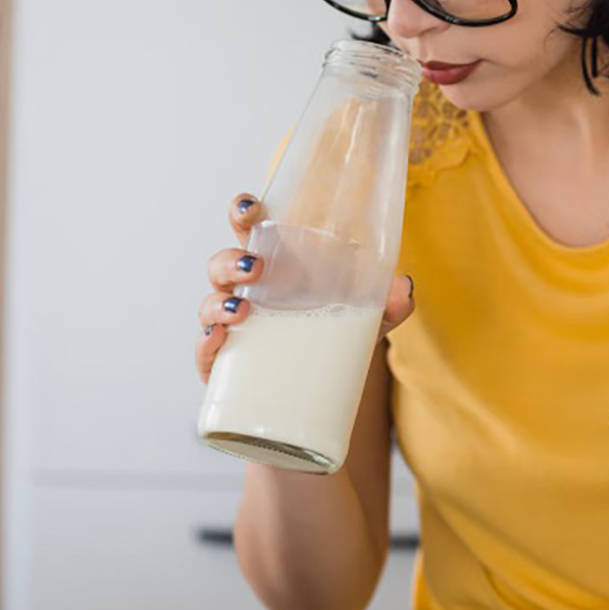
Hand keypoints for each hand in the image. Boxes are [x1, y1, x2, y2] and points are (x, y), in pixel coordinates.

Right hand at [195, 192, 415, 382]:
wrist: (319, 401)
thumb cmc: (330, 343)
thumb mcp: (365, 323)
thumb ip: (388, 305)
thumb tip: (404, 287)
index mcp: (274, 272)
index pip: (250, 232)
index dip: (243, 213)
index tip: (251, 207)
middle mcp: (246, 294)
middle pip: (221, 265)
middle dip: (231, 260)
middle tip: (256, 267)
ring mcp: (230, 329)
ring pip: (208, 305)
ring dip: (218, 302)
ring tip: (241, 310)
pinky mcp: (222, 366)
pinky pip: (204, 350)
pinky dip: (206, 343)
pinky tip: (218, 338)